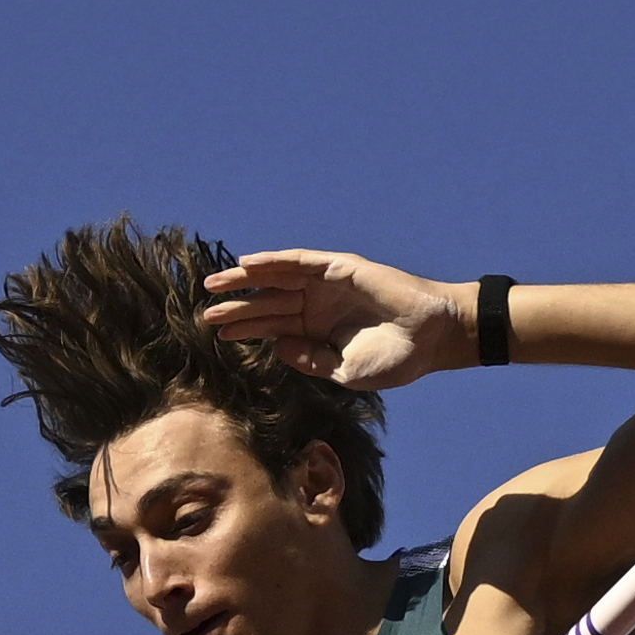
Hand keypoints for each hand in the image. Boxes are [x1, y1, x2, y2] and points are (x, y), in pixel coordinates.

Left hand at [202, 250, 468, 391]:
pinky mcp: (339, 268)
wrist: (430, 339)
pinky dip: (273, 262)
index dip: (245, 330)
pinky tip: (248, 264)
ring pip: (276, 280)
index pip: (272, 328)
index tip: (216, 336)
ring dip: (245, 281)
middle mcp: (318, 305)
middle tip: (204, 313)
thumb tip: (276, 346)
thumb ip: (310, 360)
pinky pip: (299, 262)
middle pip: (267, 303)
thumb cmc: (395, 360)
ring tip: (214, 285)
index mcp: (317, 331)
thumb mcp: (344, 372)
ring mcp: (327, 284)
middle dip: (236, 308)